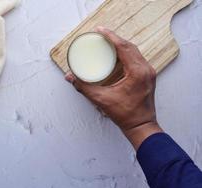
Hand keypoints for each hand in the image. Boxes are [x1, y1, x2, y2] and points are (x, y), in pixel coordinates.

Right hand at [65, 27, 162, 149]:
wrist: (141, 126)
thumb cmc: (125, 115)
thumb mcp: (101, 99)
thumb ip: (83, 87)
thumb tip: (70, 77)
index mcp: (137, 72)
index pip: (124, 47)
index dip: (111, 37)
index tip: (100, 30)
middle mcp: (146, 69)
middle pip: (130, 47)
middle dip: (115, 38)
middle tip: (102, 34)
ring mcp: (149, 72)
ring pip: (135, 51)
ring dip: (122, 45)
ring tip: (108, 41)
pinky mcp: (147, 76)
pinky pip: (137, 58)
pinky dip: (127, 53)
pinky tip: (118, 53)